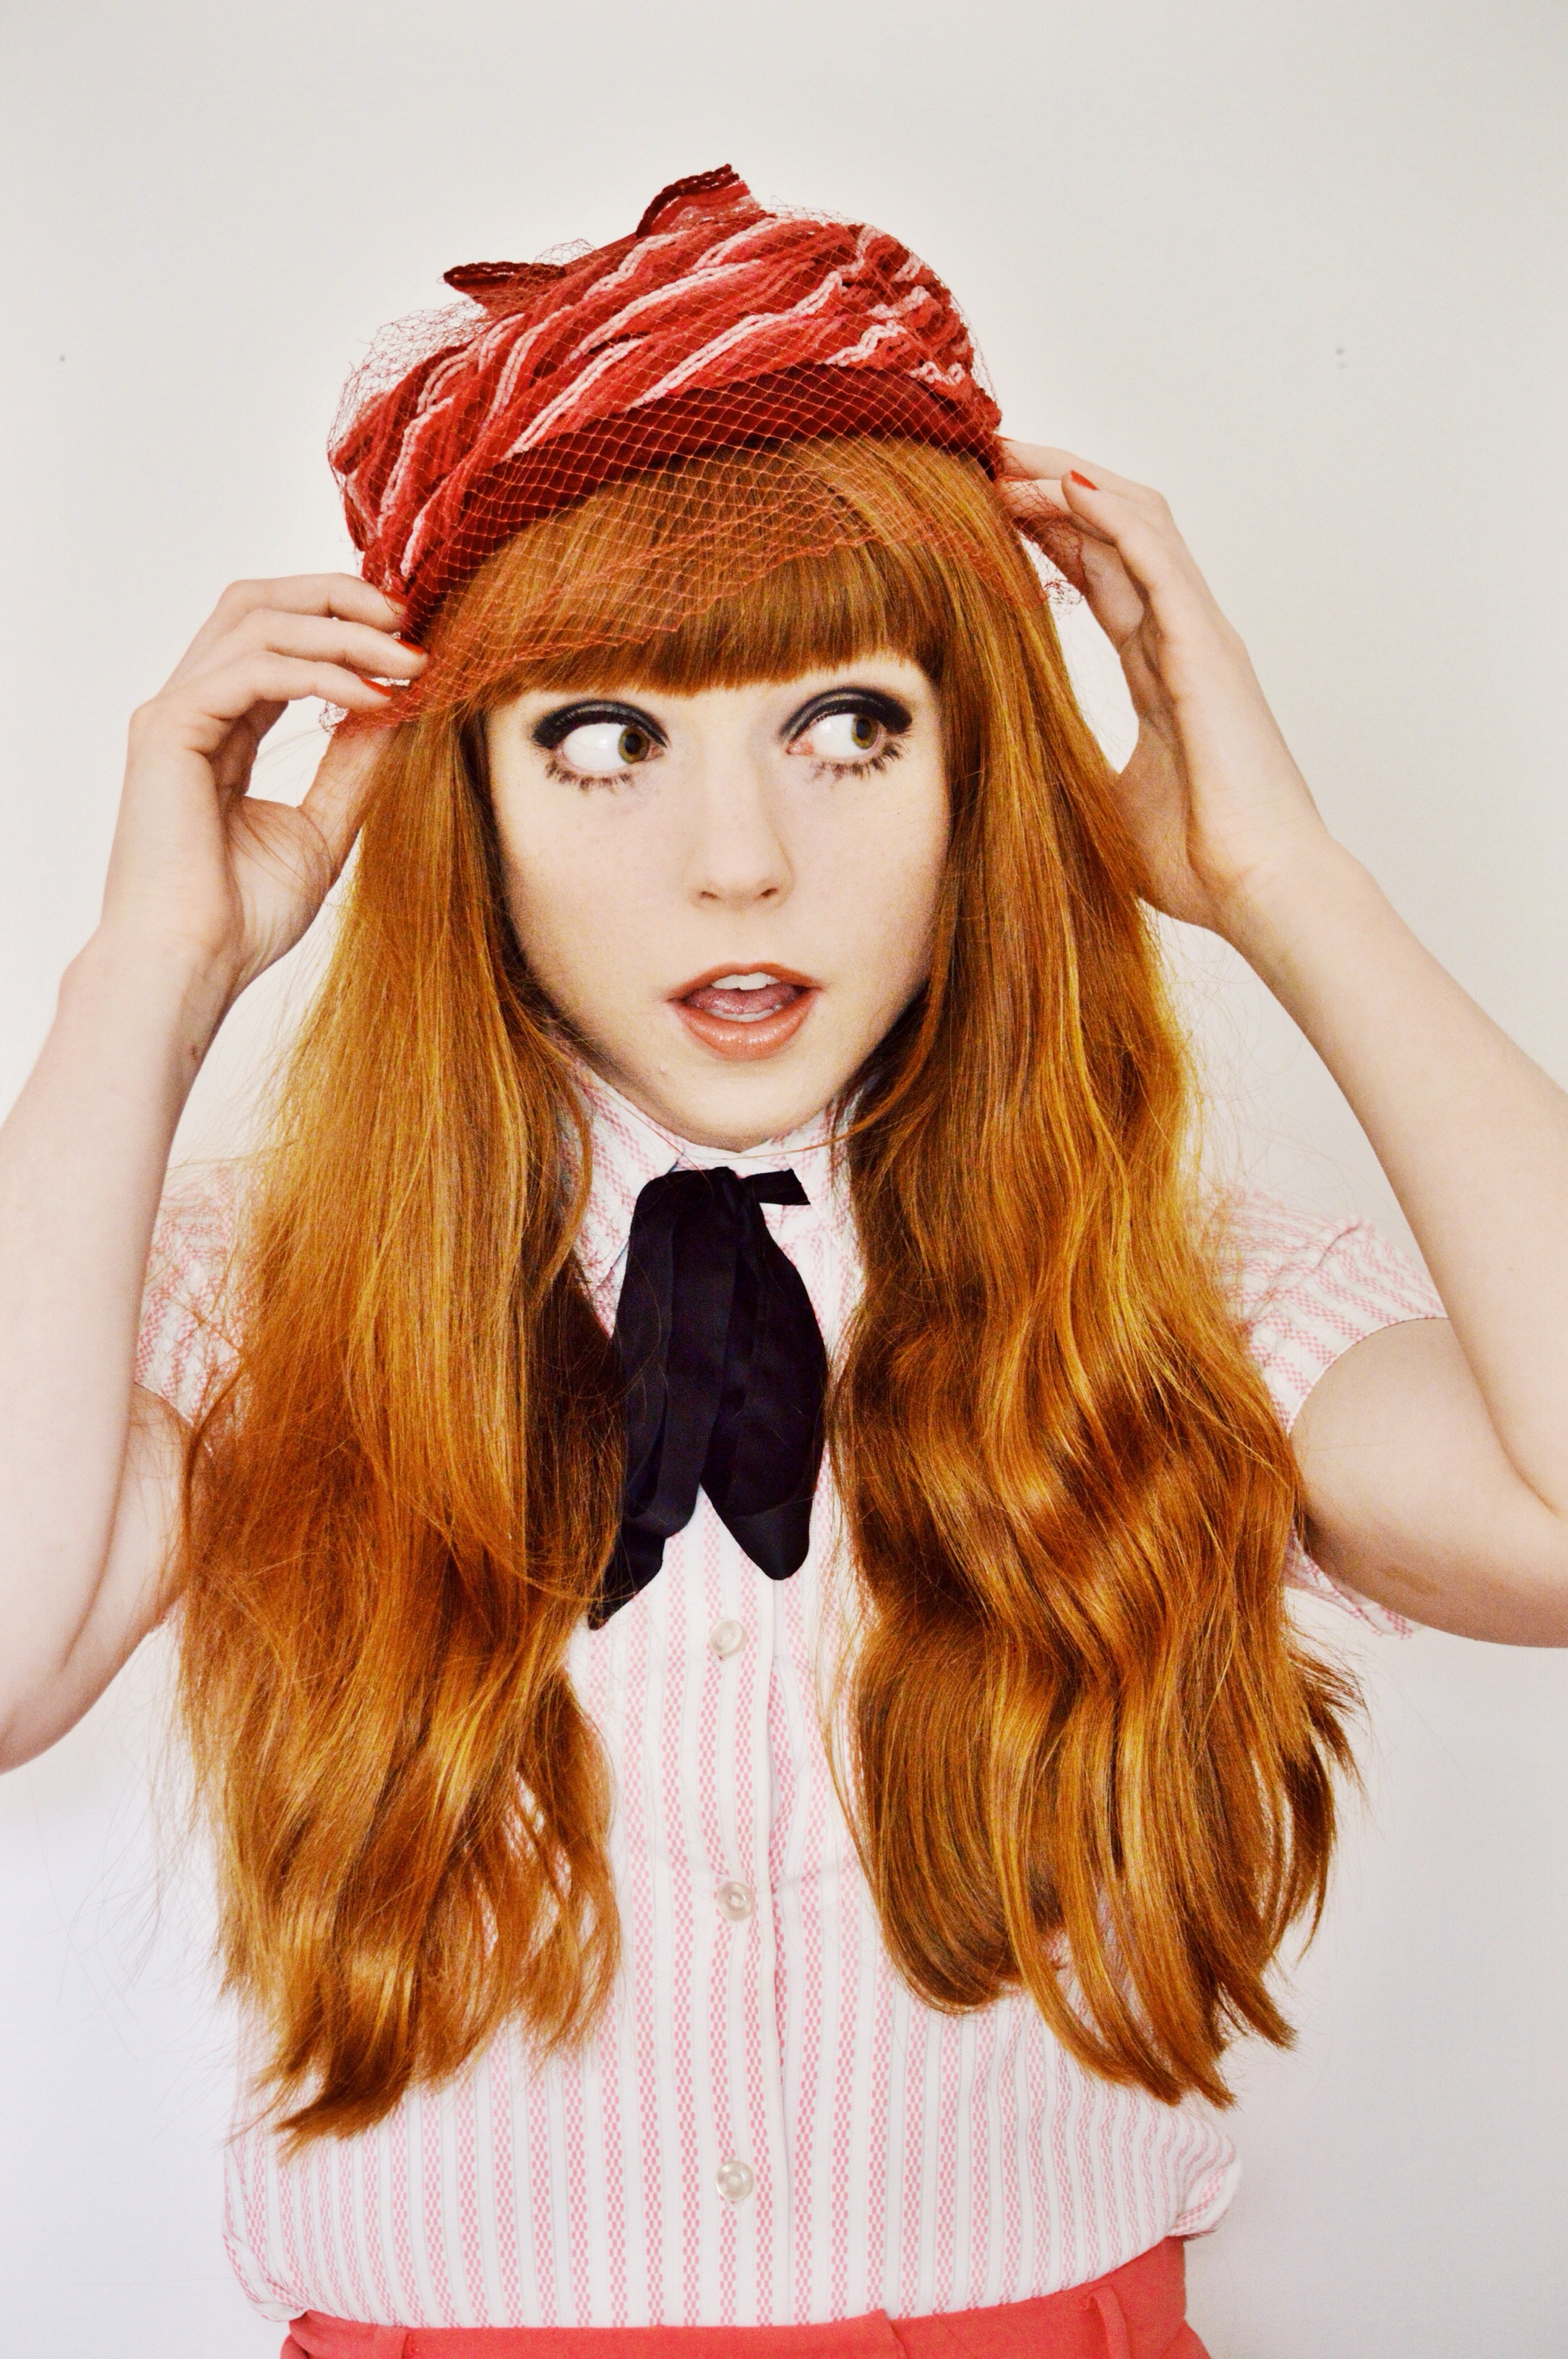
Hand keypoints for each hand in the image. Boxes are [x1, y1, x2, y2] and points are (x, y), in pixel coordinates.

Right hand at [101, 575, 424, 1011]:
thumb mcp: (322, 829)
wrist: (192, 967)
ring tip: (407, 660)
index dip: (343, 624)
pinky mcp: (168, 729)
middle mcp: (193, 709)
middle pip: (257, 604)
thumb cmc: (242, 919)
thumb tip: (399, 709)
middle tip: (410, 617)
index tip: (412, 642)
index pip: (277, 639)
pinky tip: (371, 699)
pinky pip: (252, 669)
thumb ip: (353, 766)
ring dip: (341, 630)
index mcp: (222, 729)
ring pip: (255, 621)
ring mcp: (175, 714)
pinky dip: (319, 673)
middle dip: (337, 597)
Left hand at [998, 444, 1334, 938]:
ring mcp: (1199, 637)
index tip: (990, 505)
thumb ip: (1072, 767)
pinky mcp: (1206, 649)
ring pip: (1136, 526)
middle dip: (1054, 487)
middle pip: (1115, 533)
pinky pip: (1157, 559)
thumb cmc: (1202, 862)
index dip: (1051, 533)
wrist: (1261, 889)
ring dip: (1072, 484)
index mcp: (1163, 671)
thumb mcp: (1108, 803)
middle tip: (990, 455)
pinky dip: (1111, 515)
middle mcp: (1184, 640)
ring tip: (1012, 457)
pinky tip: (1063, 486)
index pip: (1102, 575)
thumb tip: (1015, 772)